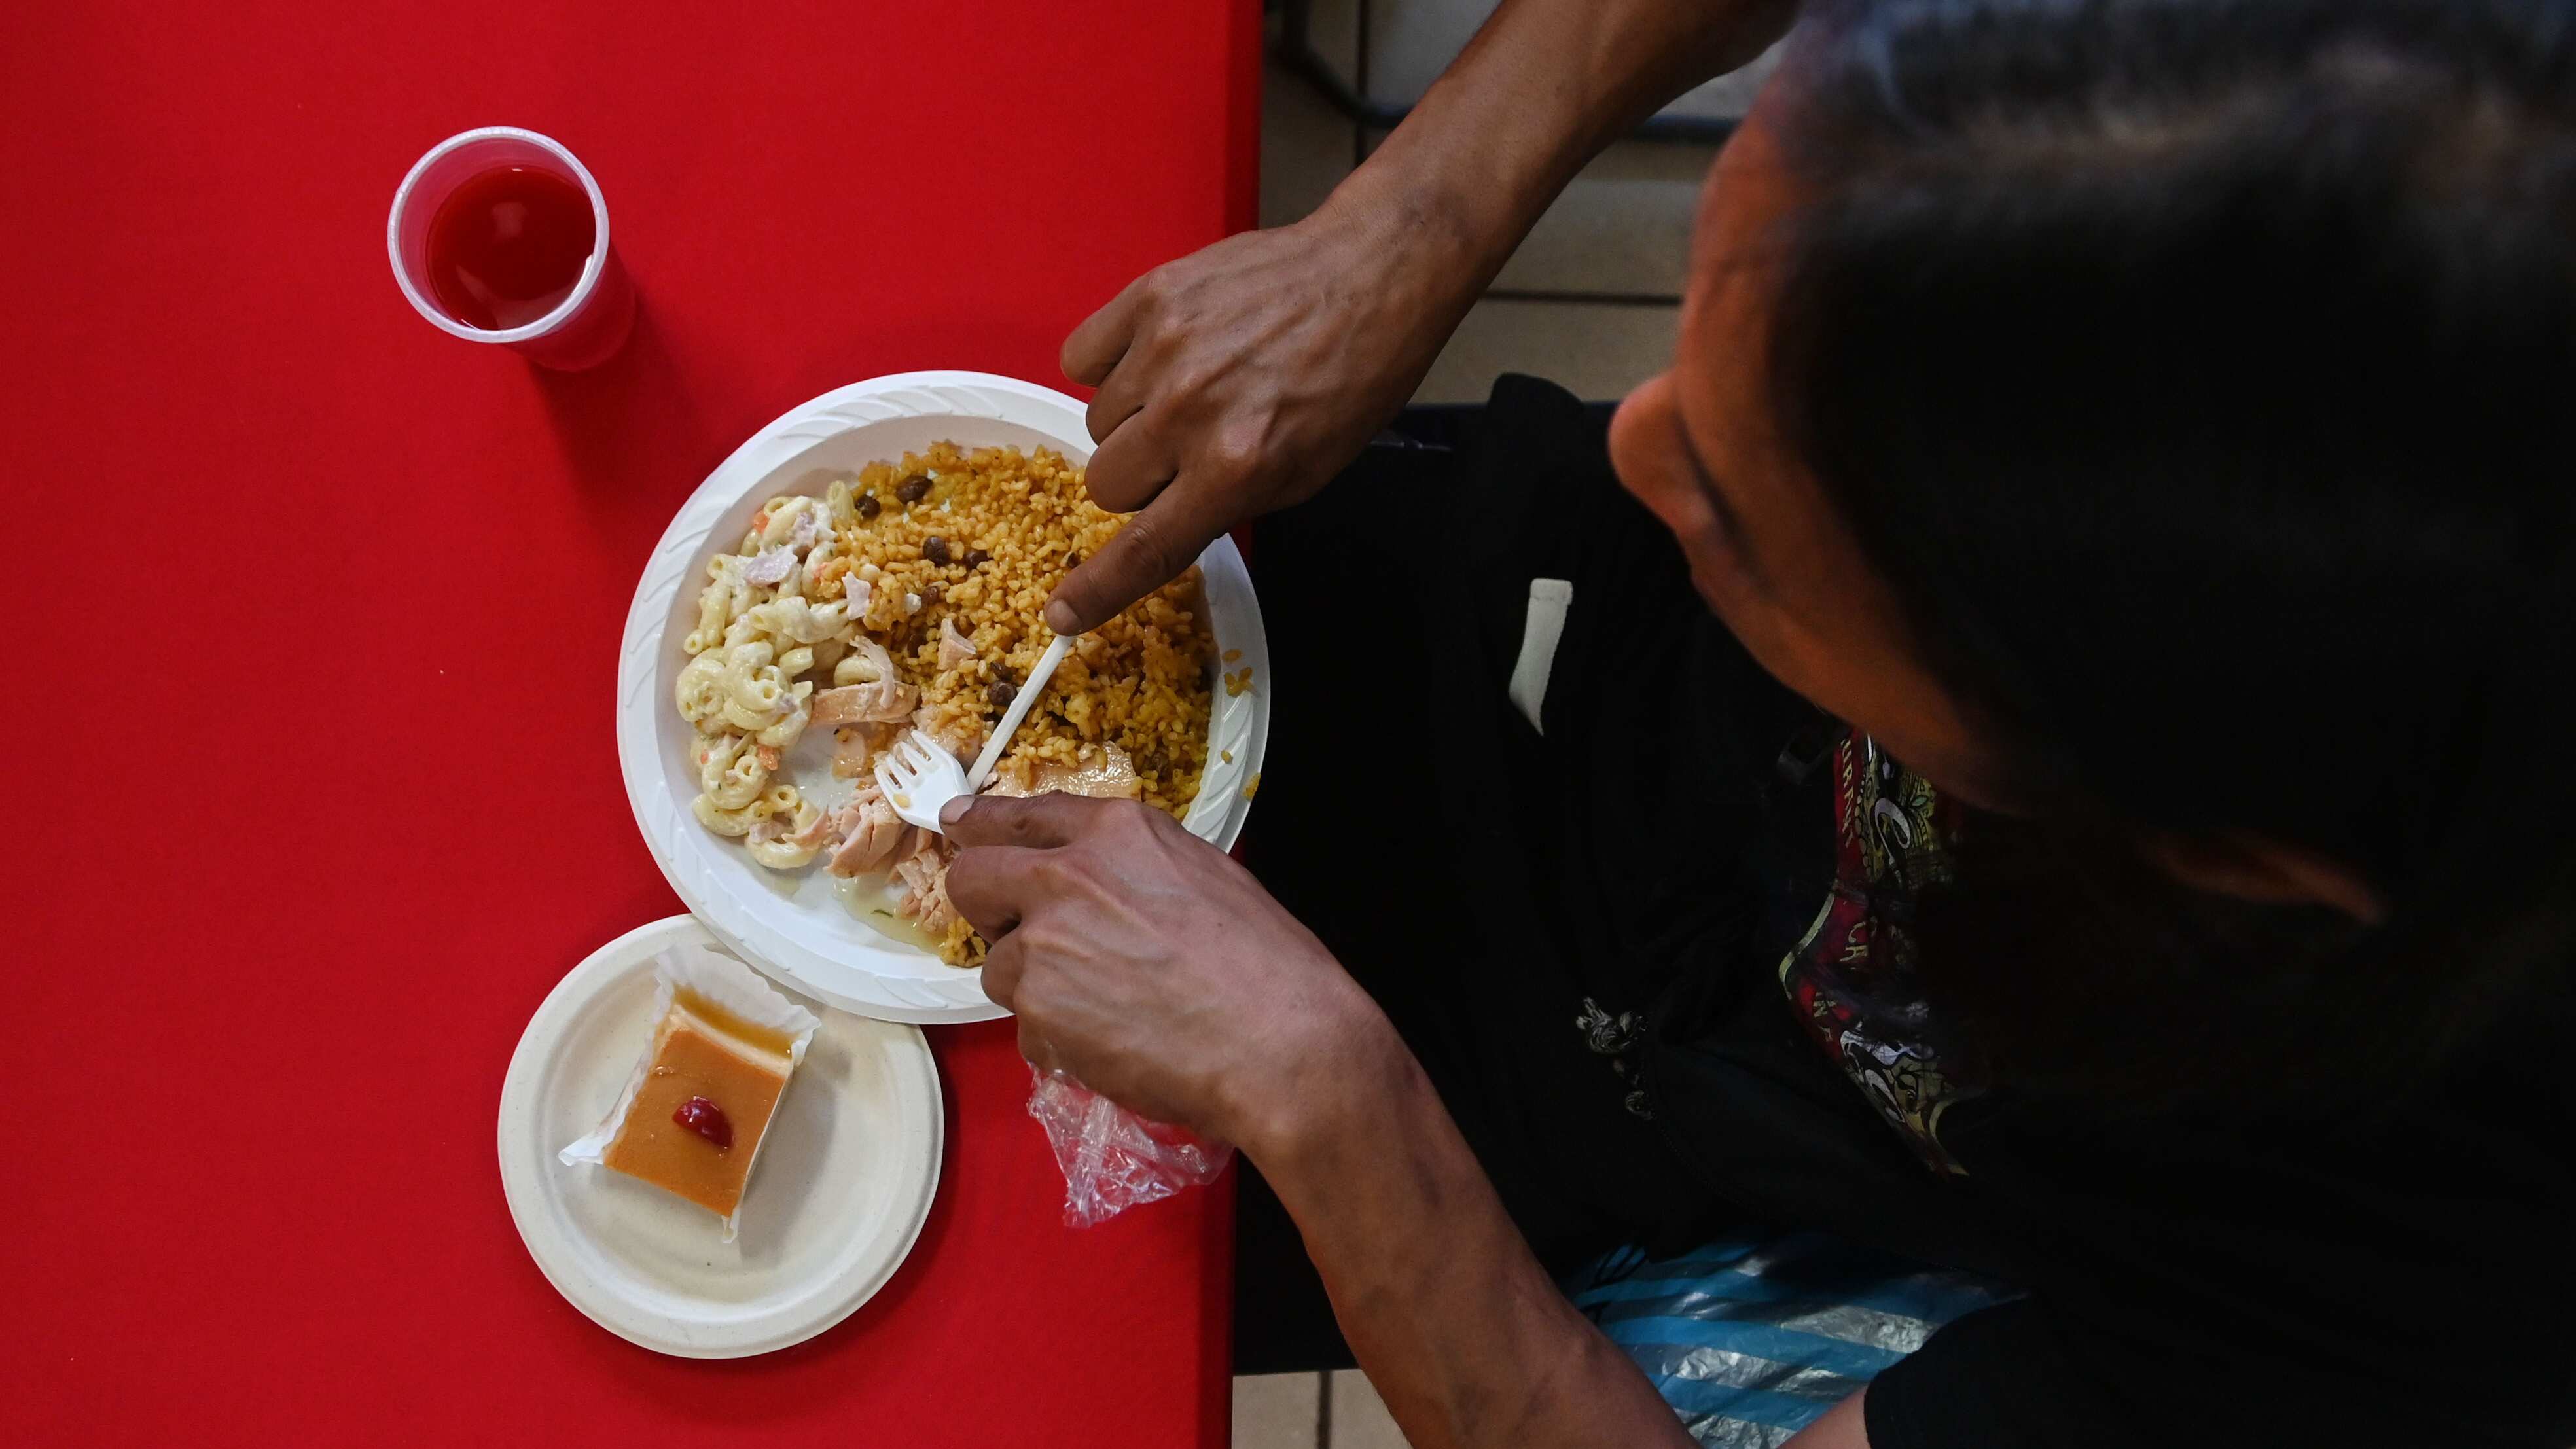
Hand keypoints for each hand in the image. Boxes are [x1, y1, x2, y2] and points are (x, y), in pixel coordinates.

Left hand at [941, 792, 1401, 1152]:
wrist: (1283, 1046)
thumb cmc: (1269, 968)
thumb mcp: (1203, 877)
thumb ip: (1132, 866)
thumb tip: (1092, 878)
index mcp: (1117, 831)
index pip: (1017, 815)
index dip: (980, 826)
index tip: (958, 829)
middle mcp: (1067, 874)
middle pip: (971, 878)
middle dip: (985, 906)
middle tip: (1024, 938)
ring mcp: (1044, 942)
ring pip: (997, 964)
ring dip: (1035, 987)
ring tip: (1105, 1010)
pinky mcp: (1038, 1008)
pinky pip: (1024, 1024)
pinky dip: (1057, 1038)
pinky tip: (1115, 1044)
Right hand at [1046, 195, 1477, 633]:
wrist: (1368, 276)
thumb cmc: (1349, 382)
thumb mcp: (1304, 473)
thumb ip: (1225, 503)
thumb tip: (1160, 521)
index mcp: (1236, 468)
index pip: (1145, 547)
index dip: (1098, 589)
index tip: (1063, 614)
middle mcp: (1189, 413)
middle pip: (1107, 484)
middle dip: (1140, 479)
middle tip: (1186, 449)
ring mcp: (1163, 350)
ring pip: (1096, 423)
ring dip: (1132, 419)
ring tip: (1190, 388)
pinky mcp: (1148, 297)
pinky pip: (1084, 357)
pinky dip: (1110, 365)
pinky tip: (1158, 355)